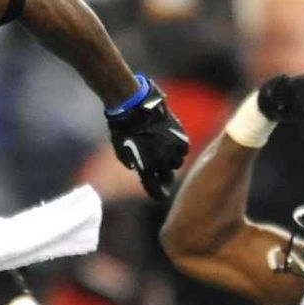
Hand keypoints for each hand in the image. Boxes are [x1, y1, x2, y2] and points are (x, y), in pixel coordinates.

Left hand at [106, 78, 188, 201]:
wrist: (135, 108)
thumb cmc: (123, 128)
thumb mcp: (120, 149)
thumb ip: (130, 162)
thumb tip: (136, 167)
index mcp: (146, 169)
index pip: (155, 190)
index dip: (158, 195)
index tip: (161, 196)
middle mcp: (162, 164)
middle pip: (168, 177)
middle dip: (164, 175)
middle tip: (161, 169)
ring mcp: (173, 152)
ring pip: (177, 162)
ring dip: (171, 159)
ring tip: (162, 148)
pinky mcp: (182, 140)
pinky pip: (183, 150)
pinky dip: (177, 147)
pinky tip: (169, 140)